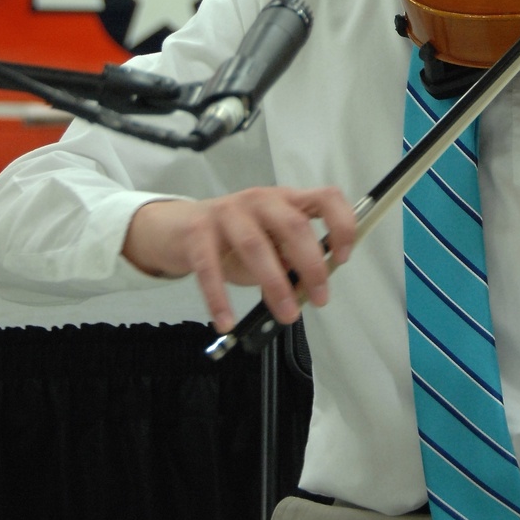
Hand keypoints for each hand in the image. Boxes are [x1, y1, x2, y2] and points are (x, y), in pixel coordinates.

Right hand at [122, 185, 357, 333]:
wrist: (177, 227)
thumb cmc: (233, 239)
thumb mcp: (270, 243)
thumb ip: (291, 259)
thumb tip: (312, 286)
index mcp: (285, 200)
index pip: (325, 198)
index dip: (340, 224)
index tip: (343, 257)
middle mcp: (260, 200)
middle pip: (293, 224)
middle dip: (311, 264)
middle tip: (319, 298)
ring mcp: (226, 213)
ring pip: (255, 245)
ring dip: (275, 284)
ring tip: (286, 314)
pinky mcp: (197, 232)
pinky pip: (208, 267)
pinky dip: (219, 298)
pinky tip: (226, 322)